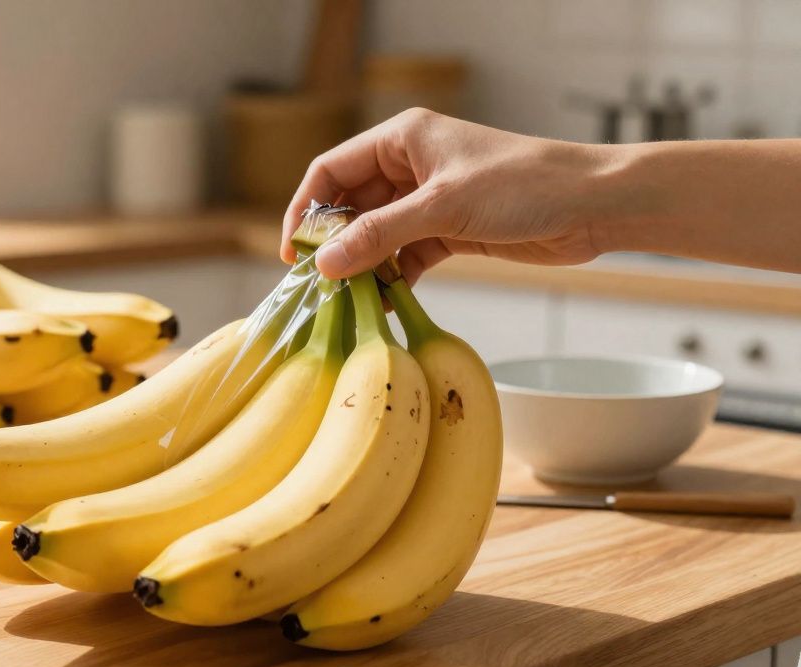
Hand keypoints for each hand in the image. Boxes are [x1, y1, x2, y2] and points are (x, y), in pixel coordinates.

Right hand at [280, 109, 607, 281]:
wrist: (593, 205)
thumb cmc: (524, 184)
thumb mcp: (442, 209)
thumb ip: (379, 236)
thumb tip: (326, 264)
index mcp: (402, 139)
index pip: (331, 171)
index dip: (306, 210)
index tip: (295, 254)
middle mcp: (410, 166)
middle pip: (350, 206)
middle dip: (334, 245)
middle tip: (320, 286)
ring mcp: (429, 200)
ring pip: (376, 235)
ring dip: (363, 267)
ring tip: (350, 301)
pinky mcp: (449, 231)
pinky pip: (405, 256)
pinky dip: (394, 279)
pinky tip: (386, 304)